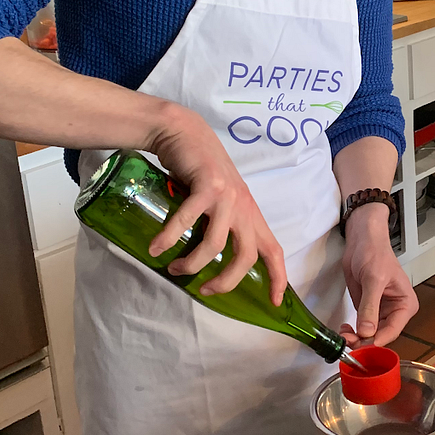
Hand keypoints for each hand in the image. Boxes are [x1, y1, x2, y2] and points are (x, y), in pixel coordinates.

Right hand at [145, 104, 286, 303]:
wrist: (184, 132)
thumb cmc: (200, 170)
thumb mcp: (221, 199)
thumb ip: (222, 223)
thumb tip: (207, 258)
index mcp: (250, 213)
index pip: (273, 250)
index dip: (278, 278)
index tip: (275, 302)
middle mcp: (243, 207)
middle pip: (245, 257)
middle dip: (225, 281)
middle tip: (204, 290)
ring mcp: (226, 196)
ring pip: (214, 244)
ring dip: (192, 263)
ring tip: (174, 269)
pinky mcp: (205, 186)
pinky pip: (186, 221)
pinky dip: (168, 238)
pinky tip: (155, 248)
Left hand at [340, 203, 417, 346]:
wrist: (362, 240)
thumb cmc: (375, 252)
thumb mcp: (373, 280)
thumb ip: (370, 306)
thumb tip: (367, 330)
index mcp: (405, 305)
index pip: (392, 330)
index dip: (376, 341)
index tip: (361, 346)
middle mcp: (395, 312)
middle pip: (380, 336)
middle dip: (364, 341)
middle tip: (347, 340)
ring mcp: (380, 312)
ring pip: (370, 336)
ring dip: (356, 339)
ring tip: (343, 334)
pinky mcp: (367, 310)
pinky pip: (361, 328)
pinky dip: (352, 332)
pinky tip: (344, 329)